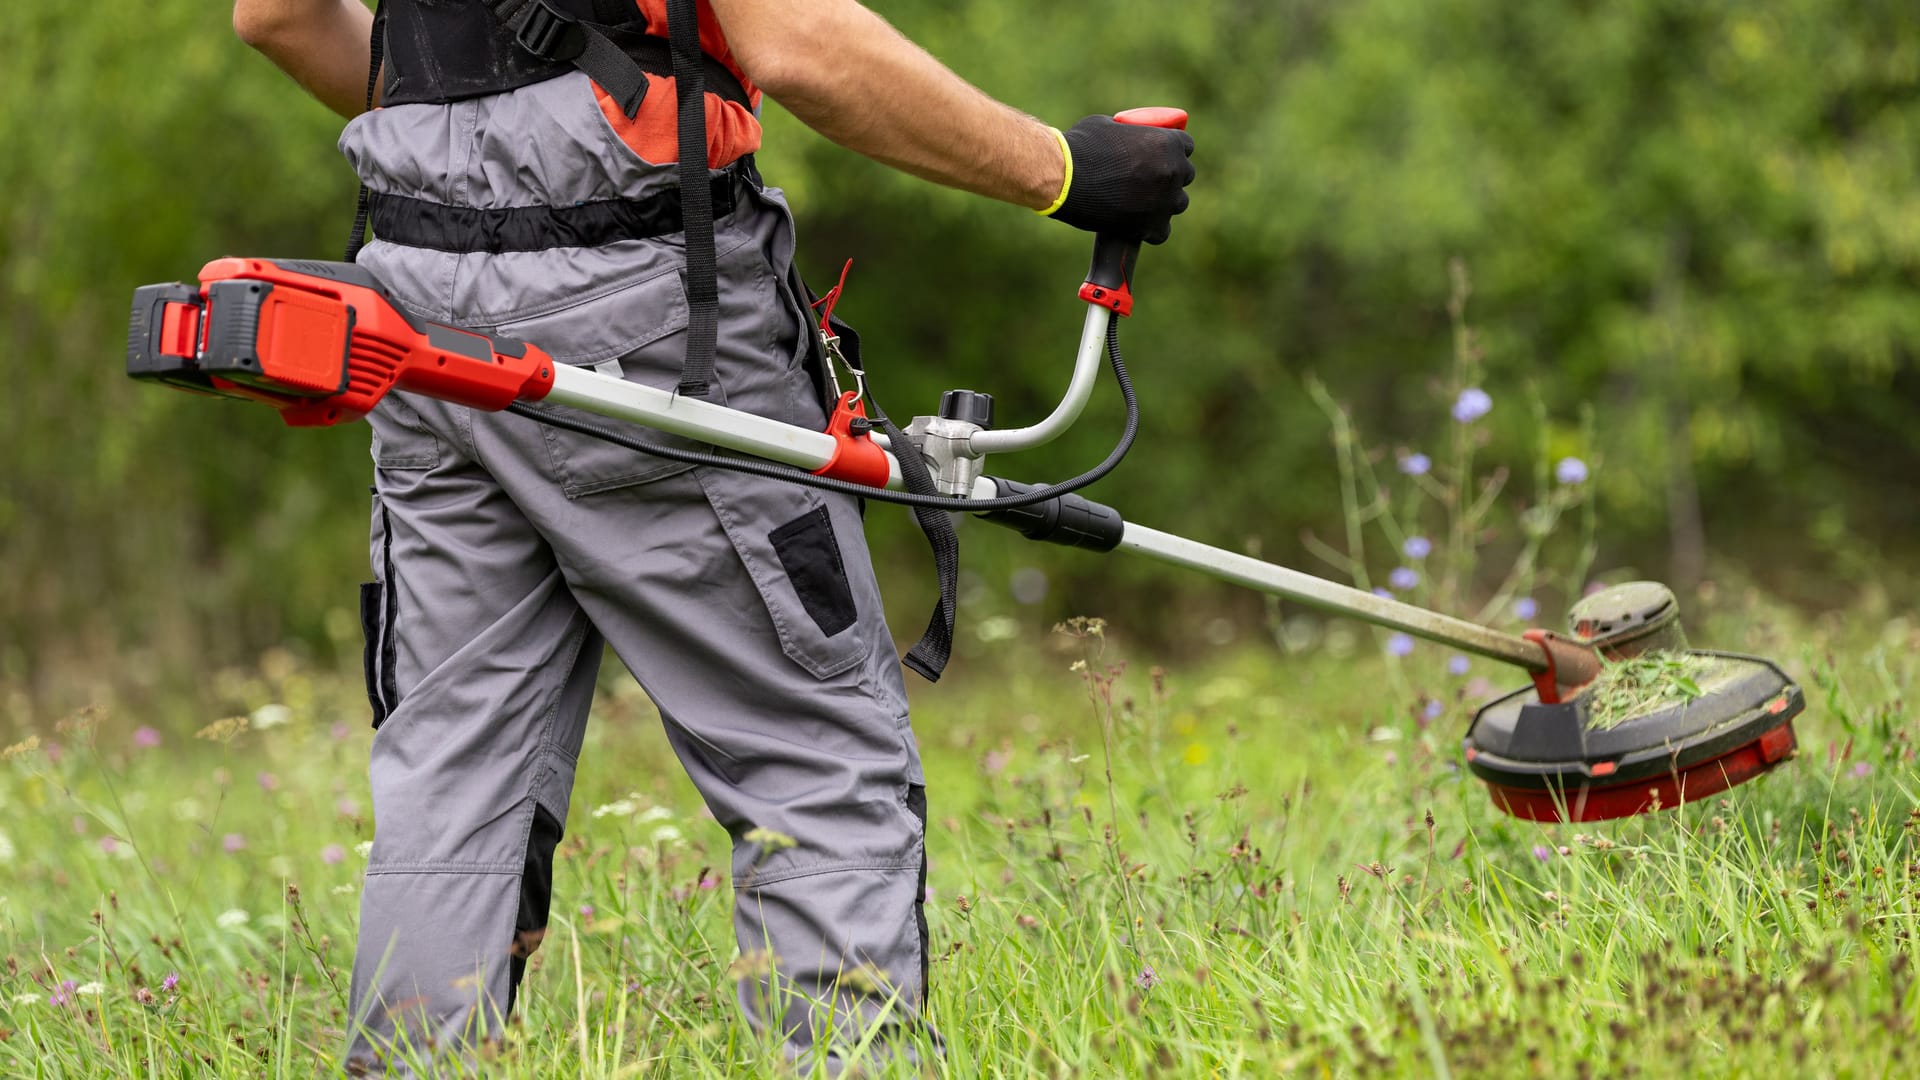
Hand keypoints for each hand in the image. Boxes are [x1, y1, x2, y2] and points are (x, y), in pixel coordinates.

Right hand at [1046, 115, 1195, 244]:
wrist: (1062, 178)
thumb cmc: (1080, 147)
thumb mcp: (1110, 127)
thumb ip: (1131, 135)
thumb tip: (1131, 140)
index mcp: (1166, 143)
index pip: (1186, 146)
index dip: (1173, 150)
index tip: (1162, 154)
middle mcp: (1172, 172)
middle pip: (1185, 174)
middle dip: (1171, 175)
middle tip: (1150, 178)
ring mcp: (1163, 201)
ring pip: (1178, 203)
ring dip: (1164, 201)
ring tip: (1143, 202)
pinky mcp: (1149, 227)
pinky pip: (1162, 231)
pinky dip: (1151, 229)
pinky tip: (1137, 224)